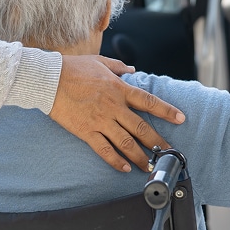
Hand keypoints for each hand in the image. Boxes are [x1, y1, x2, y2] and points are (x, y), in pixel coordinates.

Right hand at [49, 55, 184, 171]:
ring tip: (148, 166)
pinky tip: (124, 168)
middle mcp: (113, 106)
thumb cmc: (72, 68)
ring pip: (126, 142)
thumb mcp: (99, 62)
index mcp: (118, 89)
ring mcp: (100, 120)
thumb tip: (132, 70)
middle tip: (168, 152)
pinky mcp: (86, 131)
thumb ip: (118, 66)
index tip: (181, 118)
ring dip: (139, 156)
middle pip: (141, 127)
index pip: (148, 101)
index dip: (166, 110)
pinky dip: (115, 160)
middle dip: (157, 141)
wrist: (48, 79)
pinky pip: (104, 149)